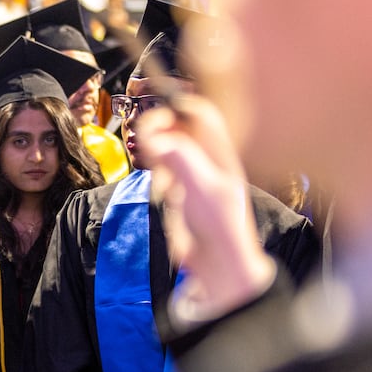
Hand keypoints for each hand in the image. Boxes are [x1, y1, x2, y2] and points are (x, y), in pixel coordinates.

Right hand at [137, 99, 275, 318]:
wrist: (217, 264)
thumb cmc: (220, 228)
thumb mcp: (202, 191)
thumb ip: (182, 161)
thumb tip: (159, 139)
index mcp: (220, 151)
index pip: (199, 111)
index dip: (176, 107)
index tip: (155, 118)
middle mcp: (206, 156)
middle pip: (177, 124)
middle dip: (159, 135)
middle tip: (151, 151)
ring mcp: (192, 172)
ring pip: (165, 146)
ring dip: (157, 159)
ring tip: (166, 184)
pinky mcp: (179, 187)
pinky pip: (162, 169)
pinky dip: (158, 177)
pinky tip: (165, 194)